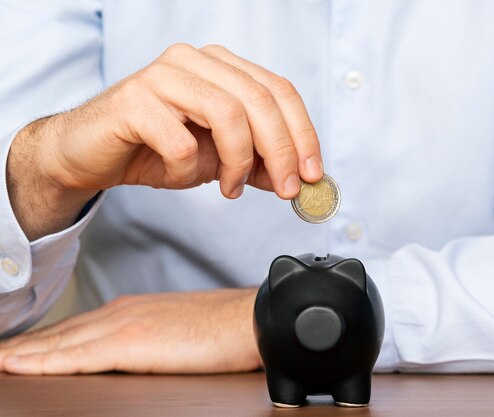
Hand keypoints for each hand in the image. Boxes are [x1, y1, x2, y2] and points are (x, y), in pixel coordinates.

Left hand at [0, 289, 261, 374]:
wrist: (250, 318)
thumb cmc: (223, 328)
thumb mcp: (179, 331)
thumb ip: (152, 340)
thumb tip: (139, 356)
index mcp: (132, 311)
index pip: (76, 330)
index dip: (41, 343)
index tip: (15, 353)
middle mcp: (121, 313)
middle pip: (59, 334)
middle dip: (23, 347)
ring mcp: (123, 325)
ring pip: (57, 342)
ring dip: (21, 353)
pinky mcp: (129, 342)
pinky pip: (73, 355)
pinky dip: (39, 361)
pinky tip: (15, 366)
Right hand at [8, 44, 322, 239]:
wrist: (90, 154)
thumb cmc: (155, 149)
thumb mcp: (218, 158)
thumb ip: (258, 162)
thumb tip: (300, 179)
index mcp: (221, 67)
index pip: (278, 90)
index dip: (303, 133)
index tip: (313, 174)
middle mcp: (195, 61)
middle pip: (260, 100)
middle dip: (281, 152)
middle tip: (287, 190)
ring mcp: (163, 76)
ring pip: (228, 114)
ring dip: (239, 162)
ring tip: (231, 189)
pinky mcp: (135, 101)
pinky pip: (181, 142)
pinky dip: (188, 170)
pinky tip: (180, 176)